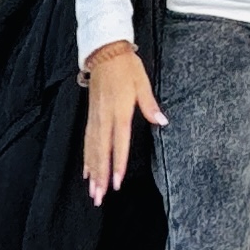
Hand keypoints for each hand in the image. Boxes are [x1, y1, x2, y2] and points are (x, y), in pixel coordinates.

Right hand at [83, 40, 164, 204]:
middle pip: (101, 152)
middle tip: (99, 198)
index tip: (116, 183)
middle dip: (100, 176)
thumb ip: (150, 105)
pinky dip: (86, 158)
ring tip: (93, 191)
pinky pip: (87, 141)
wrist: (104, 52)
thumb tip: (162, 121)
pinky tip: (86, 172)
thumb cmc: (126, 67)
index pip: (119, 143)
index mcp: (119, 111)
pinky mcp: (91, 116)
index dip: (117, 164)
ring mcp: (95, 117)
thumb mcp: (142, 82)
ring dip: (92, 171)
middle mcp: (104, 117)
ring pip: (91, 149)